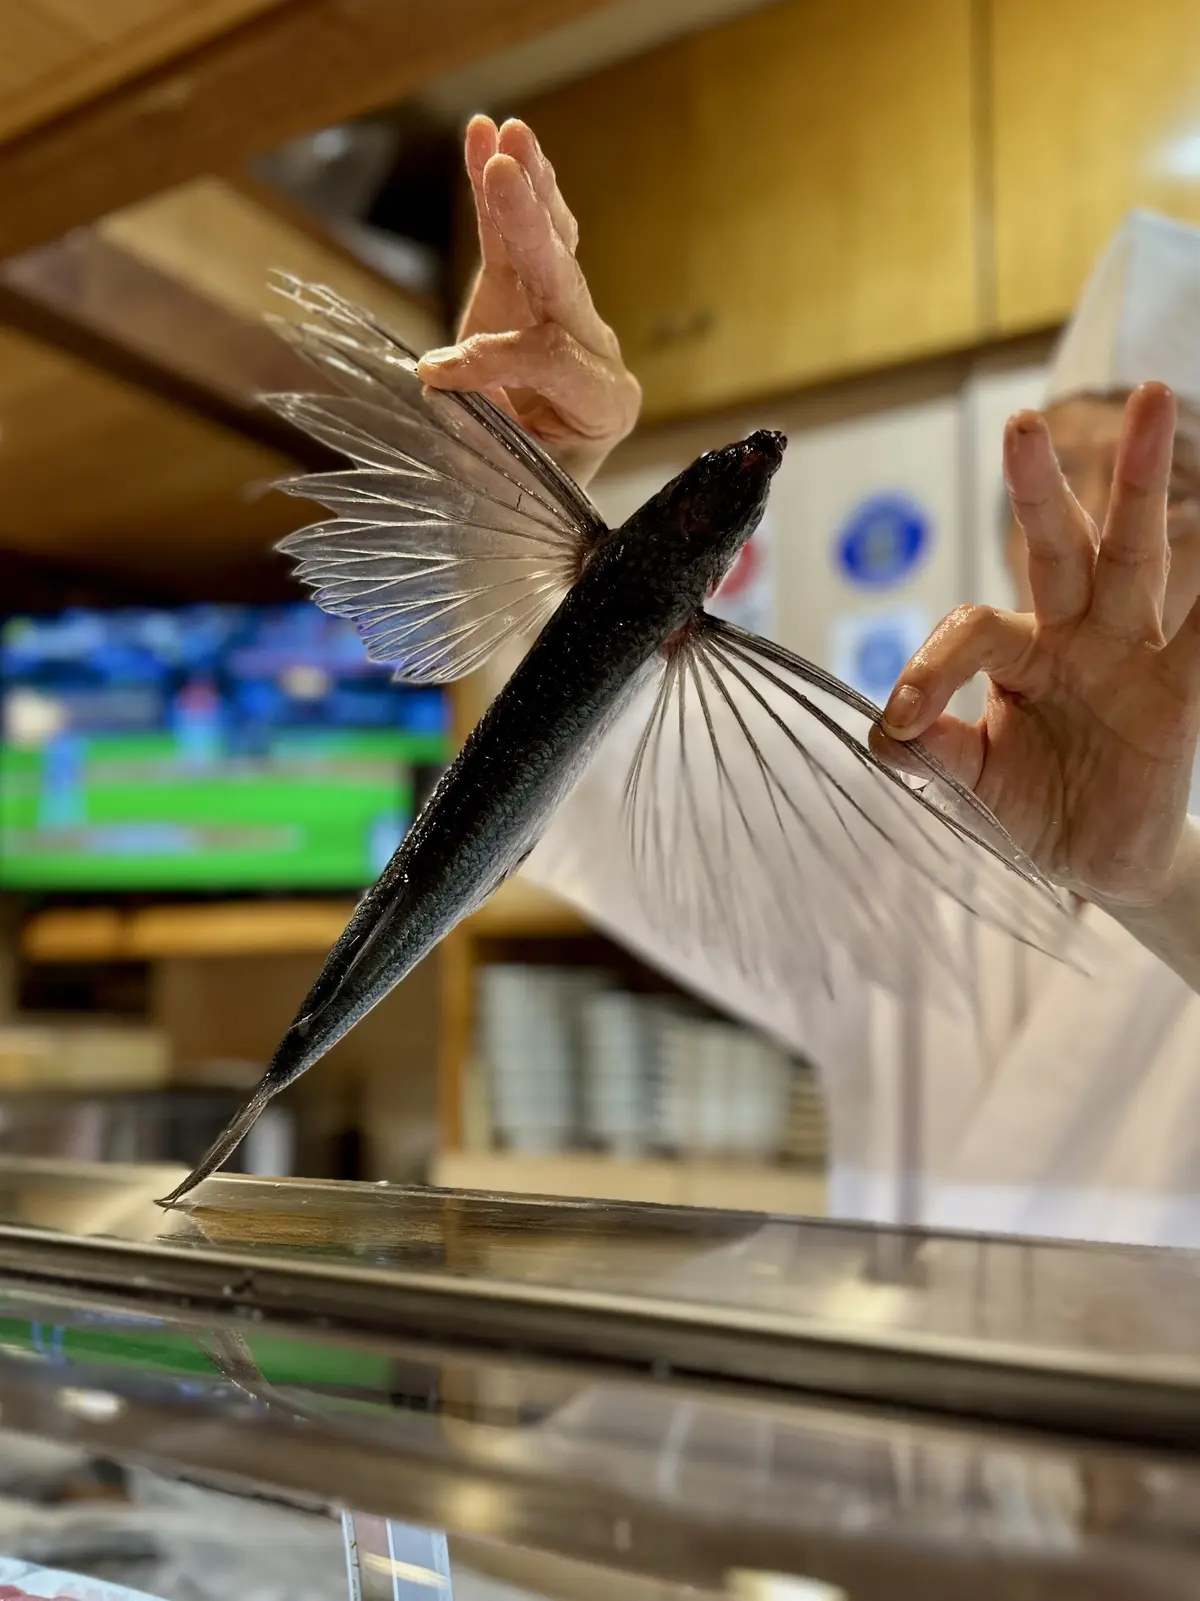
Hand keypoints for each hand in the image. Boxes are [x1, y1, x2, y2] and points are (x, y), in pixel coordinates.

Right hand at [416, 115, 640, 485]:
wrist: (539, 486)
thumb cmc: (523, 493)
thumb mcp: (509, 478)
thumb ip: (481, 432)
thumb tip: (444, 379)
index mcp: (606, 404)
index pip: (553, 358)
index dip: (493, 359)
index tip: (437, 375)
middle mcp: (597, 352)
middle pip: (562, 285)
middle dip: (531, 228)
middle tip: (509, 175)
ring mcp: (566, 318)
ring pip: (547, 247)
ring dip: (522, 189)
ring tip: (506, 135)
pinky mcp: (529, 295)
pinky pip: (518, 238)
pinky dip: (502, 192)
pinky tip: (487, 136)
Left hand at [880, 382, 1199, 911]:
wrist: (1094, 863)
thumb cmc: (1026, 808)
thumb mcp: (967, 786)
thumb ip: (931, 754)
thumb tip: (881, 733)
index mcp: (1014, 654)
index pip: (971, 631)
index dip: (931, 666)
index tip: (899, 719)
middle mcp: (1071, 636)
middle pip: (1055, 547)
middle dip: (1037, 488)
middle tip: (1020, 423)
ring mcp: (1130, 653)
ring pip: (1134, 556)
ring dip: (1139, 485)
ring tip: (1155, 401)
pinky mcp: (1178, 692)